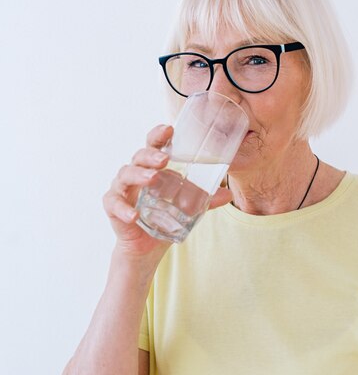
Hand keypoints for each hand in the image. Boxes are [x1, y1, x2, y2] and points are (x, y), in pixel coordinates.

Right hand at [103, 125, 232, 255]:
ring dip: (139, 175)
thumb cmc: (164, 216)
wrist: (146, 246)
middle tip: (164, 159)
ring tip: (152, 179)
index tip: (169, 129)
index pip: (154, 144)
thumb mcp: (188, 207)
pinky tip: (134, 215)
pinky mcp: (113, 207)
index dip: (159, 134)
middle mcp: (135, 172)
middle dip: (151, 154)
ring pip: (125, 174)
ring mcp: (122, 188)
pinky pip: (114, 203)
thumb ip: (205, 200)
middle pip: (139, 156)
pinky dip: (123, 208)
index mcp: (152, 166)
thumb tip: (228, 194)